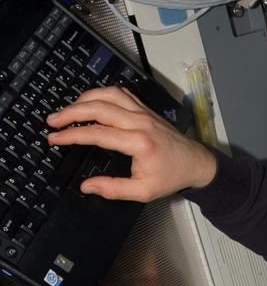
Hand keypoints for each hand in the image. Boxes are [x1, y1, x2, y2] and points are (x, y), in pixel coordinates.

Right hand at [46, 86, 216, 201]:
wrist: (196, 163)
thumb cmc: (171, 176)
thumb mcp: (143, 191)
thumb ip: (113, 189)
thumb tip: (87, 186)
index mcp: (139, 143)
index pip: (97, 133)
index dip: (71, 135)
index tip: (54, 139)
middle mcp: (140, 122)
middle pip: (99, 107)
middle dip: (71, 112)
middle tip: (52, 121)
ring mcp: (144, 112)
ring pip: (109, 94)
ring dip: (85, 98)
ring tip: (67, 110)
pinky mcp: (146, 109)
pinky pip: (121, 93)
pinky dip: (101, 94)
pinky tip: (90, 102)